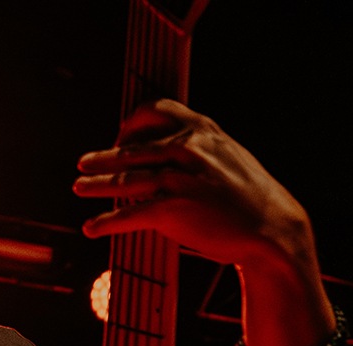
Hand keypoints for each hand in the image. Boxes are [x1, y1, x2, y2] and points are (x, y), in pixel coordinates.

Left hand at [74, 99, 312, 266]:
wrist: (272, 228)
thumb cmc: (250, 198)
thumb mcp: (228, 157)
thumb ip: (200, 149)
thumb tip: (170, 152)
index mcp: (203, 130)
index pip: (156, 110)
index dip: (132, 123)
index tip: (121, 136)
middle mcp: (188, 148)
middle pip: (132, 149)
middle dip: (103, 158)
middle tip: (83, 164)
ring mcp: (180, 178)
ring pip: (125, 180)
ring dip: (97, 186)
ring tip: (79, 189)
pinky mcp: (174, 209)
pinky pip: (130, 215)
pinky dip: (107, 222)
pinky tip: (92, 228)